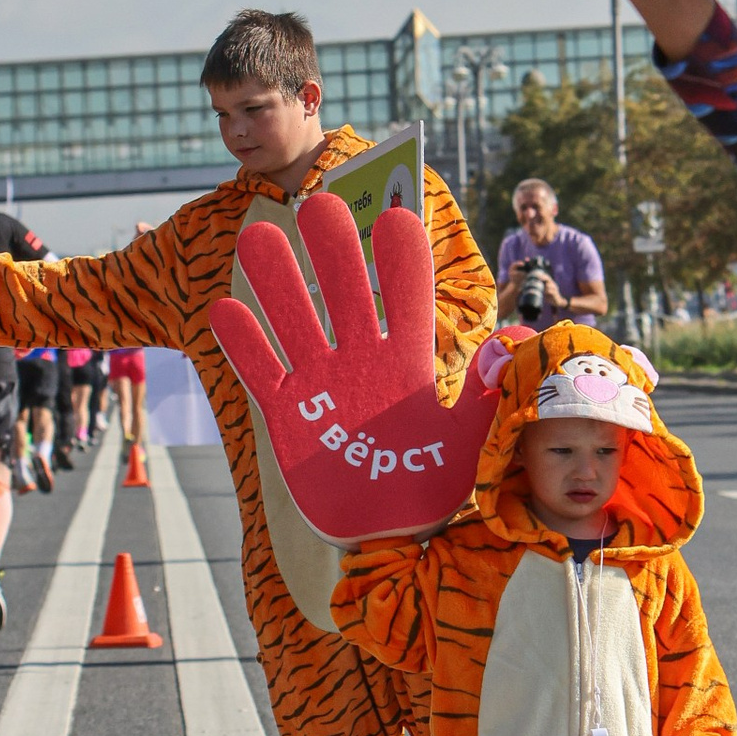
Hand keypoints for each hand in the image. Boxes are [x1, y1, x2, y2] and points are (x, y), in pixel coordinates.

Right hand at [210, 194, 510, 541]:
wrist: (388, 530)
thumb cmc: (432, 482)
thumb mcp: (467, 439)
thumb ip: (482, 392)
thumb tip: (511, 339)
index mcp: (407, 360)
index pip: (407, 298)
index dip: (402, 260)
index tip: (397, 218)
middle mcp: (361, 359)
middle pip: (345, 293)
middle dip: (333, 251)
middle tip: (321, 205)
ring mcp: (320, 382)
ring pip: (294, 320)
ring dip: (276, 281)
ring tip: (257, 236)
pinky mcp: (286, 411)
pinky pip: (260, 371)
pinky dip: (243, 343)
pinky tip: (224, 309)